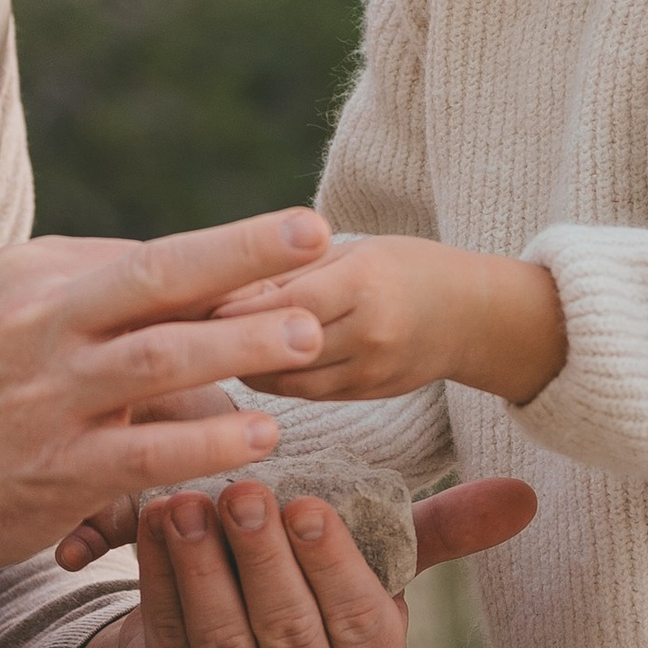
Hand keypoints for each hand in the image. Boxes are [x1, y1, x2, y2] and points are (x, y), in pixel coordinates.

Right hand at [0, 209, 336, 647]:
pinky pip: (146, 450)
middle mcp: (35, 323)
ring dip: (240, 343)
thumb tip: (210, 300)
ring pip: (160, 356)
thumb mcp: (13, 327)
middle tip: (316, 232)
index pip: (147, 257)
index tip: (297, 239)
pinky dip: (208, 440)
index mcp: (31, 276)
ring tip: (310, 336)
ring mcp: (43, 397)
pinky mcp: (53, 469)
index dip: (229, 255)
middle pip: (157, 274)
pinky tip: (261, 435)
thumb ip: (100, 309)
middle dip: (243, 251)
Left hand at [66, 472, 536, 647]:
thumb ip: (443, 532)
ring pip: (223, 640)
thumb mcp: (381, 568)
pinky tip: (152, 526)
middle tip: (243, 490)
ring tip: (187, 503)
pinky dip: (158, 583)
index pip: (357, 621)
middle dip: (262, 558)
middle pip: (287, 630)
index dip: (331, 566)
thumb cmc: (319, 594)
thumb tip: (525, 494)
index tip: (307, 504)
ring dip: (201, 570)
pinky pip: (170, 643)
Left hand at [214, 234, 567, 404]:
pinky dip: (266, 378)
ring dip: (239, 364)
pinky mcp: (366, 397)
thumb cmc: (407, 267)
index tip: (181, 300)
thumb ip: (293, 270)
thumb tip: (215, 286)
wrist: (478, 316)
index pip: (283, 300)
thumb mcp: (354, 250)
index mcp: (365, 282)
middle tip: (169, 333)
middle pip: (276, 345)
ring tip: (196, 351)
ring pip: (283, 380)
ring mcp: (369, 372)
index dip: (229, 305)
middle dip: (222, 339)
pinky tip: (239, 363)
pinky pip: (301, 394)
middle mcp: (368, 333)